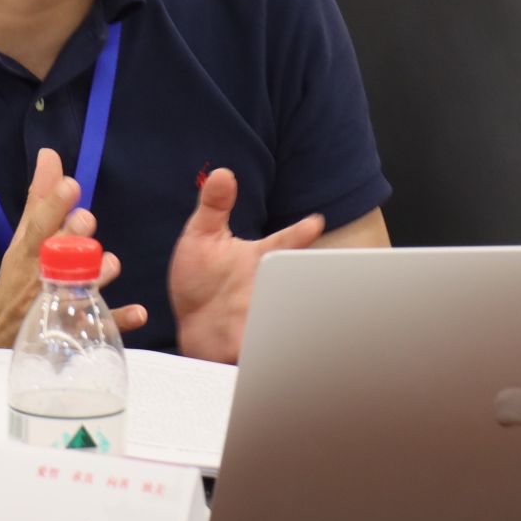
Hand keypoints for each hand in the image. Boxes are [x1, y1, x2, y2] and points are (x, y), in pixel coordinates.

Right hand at [0, 148, 146, 352]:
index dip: (54, 205)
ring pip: (80, 290)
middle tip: (87, 221)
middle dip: (73, 237)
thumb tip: (50, 154)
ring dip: (96, 276)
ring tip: (110, 264)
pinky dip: (120, 319)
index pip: (39, 224)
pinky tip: (139, 312)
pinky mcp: (75, 329)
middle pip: (59, 255)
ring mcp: (59, 304)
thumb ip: (41, 197)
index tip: (70, 184)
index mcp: (29, 252)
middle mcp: (43, 276)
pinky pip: (100, 324)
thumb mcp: (23, 238)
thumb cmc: (16, 279)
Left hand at [168, 167, 322, 362]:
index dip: (299, 232)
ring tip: (308, 309)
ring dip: (294, 310)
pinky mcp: (257, 341)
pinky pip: (274, 342)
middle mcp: (267, 284)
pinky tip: (281, 347)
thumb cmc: (200, 279)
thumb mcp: (202, 237)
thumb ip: (214, 206)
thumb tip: (221, 173)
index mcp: (260, 257)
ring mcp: (263, 312)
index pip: (285, 241)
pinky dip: (279, 344)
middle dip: (309, 275)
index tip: (314, 222)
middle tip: (329, 268)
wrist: (192, 328)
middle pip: (295, 278)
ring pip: (289, 309)